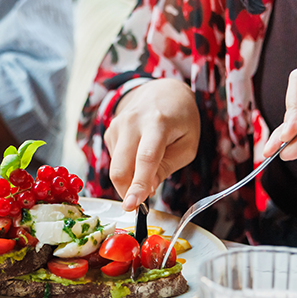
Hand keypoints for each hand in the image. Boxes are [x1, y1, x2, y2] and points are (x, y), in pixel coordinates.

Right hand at [104, 78, 200, 210]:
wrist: (163, 92)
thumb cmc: (180, 120)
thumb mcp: (187, 146)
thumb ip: (166, 168)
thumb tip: (146, 190)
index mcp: (157, 123)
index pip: (145, 158)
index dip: (138, 185)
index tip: (132, 205)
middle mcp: (132, 122)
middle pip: (121, 167)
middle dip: (126, 192)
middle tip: (140, 203)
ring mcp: (117, 125)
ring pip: (116, 167)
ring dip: (130, 178)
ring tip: (150, 165)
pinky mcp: (109, 132)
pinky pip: (115, 160)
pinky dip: (128, 166)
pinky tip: (140, 153)